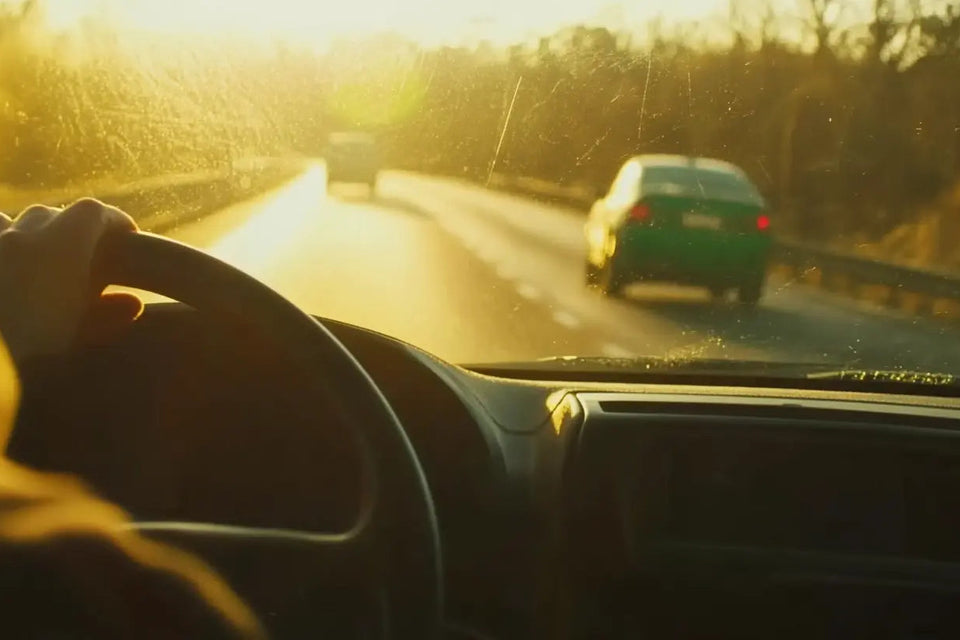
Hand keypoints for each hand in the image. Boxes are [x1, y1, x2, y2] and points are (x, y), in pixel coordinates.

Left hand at [0, 199, 142, 363]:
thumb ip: (107, 317)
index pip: (93, 213)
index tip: (126, 235)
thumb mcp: (76, 339)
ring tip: (31, 260)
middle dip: (69, 228)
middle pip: (47, 215)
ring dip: (23, 235)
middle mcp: (19, 237)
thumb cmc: (26, 356)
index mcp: (59, 247)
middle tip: (81, 255)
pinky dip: (0, 249)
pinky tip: (6, 272)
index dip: (113, 221)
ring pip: (5, 223)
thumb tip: (131, 304)